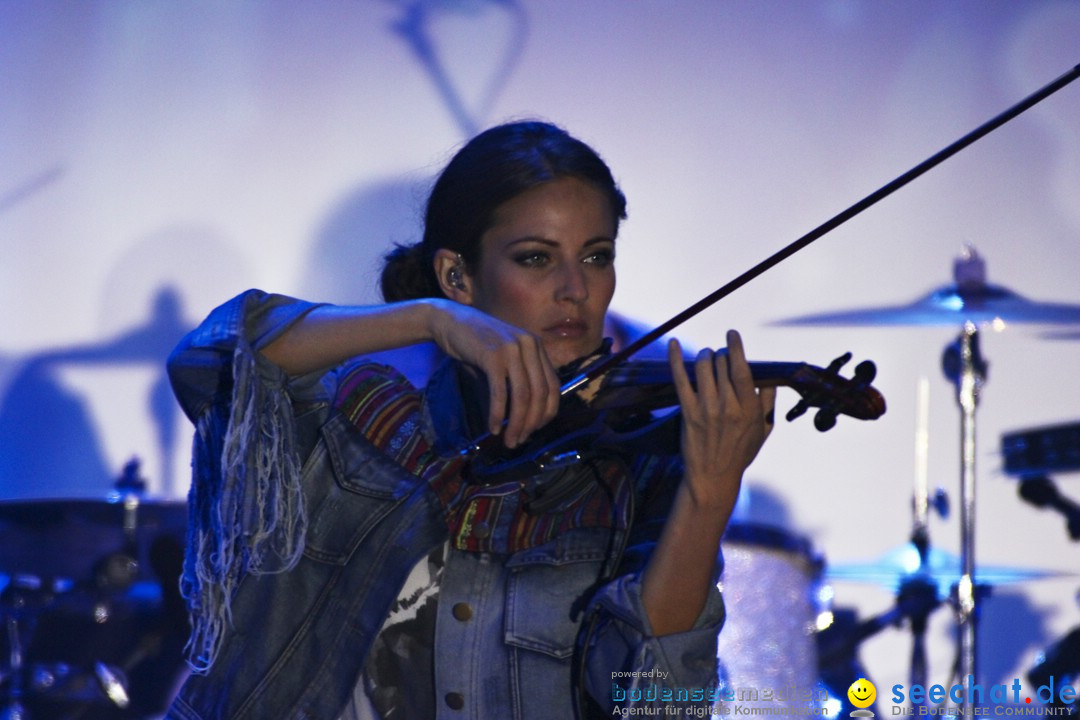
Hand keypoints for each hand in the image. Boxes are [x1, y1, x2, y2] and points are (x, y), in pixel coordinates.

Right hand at [428, 300, 559, 447]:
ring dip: (516, 424)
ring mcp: (512, 349)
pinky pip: (500, 393)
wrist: (449, 321)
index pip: (553, 385)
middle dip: (531, 423)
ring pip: (522, 396)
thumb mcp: (503, 359)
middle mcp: (529, 345)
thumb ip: (517, 380)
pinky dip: (498, 414)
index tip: (535, 429)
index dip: (547, 412)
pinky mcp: (493, 356)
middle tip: (519, 440)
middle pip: (539, 394)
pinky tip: (493, 428)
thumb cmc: (475, 344)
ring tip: (509, 440)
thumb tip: (524, 418)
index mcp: (536, 346)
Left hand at [668, 330, 775, 511]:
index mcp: (750, 408)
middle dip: (721, 355)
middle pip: (722, 364)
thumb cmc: (740, 453)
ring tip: (706, 359)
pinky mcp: (688, 412)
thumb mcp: (764, 429)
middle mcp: (729, 406)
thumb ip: (768, 402)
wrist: (714, 477)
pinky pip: (680, 378)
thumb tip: (770, 378)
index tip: (731, 334)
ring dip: (704, 356)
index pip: (742, 369)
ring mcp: (707, 408)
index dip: (736, 347)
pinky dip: (675, 359)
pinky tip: (673, 344)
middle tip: (720, 359)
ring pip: (703, 366)